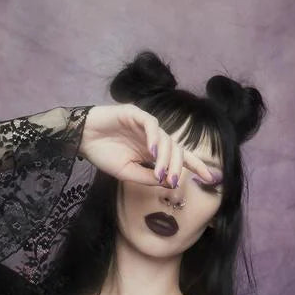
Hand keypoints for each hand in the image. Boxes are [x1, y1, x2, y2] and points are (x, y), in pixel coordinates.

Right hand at [79, 103, 217, 188]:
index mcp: (153, 151)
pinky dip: (154, 138)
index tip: (212, 179)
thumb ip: (147, 177)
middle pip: (177, 149)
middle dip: (179, 167)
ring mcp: (145, 124)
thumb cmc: (103, 154)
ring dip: (165, 157)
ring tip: (160, 172)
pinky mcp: (134, 113)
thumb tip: (167, 181)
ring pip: (166, 139)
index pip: (180, 157)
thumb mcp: (127, 173)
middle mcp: (153, 137)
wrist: (81, 139)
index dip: (197, 166)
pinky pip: (151, 125)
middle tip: (174, 181)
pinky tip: (152, 152)